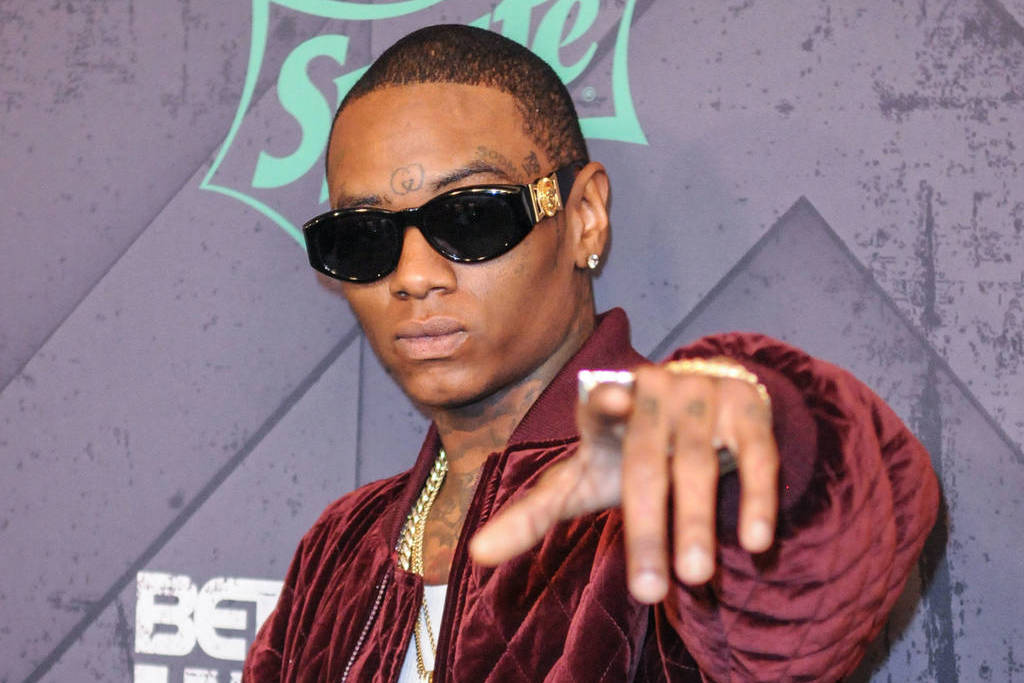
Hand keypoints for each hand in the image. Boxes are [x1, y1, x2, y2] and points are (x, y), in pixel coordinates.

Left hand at [469, 360, 779, 603]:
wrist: (702, 402)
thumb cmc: (629, 451)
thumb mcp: (584, 478)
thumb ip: (534, 513)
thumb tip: (474, 555)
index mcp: (606, 411)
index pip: (598, 410)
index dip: (604, 404)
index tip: (609, 400)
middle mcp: (653, 396)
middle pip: (647, 465)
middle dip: (648, 529)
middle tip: (650, 591)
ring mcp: (701, 398)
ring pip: (699, 463)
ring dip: (697, 521)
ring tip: (696, 576)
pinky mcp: (745, 409)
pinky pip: (757, 455)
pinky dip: (757, 498)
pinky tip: (756, 541)